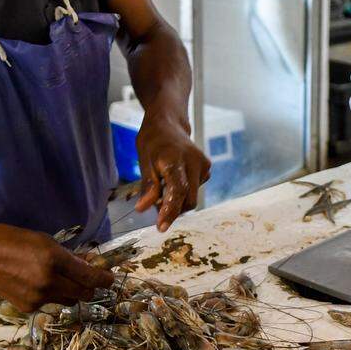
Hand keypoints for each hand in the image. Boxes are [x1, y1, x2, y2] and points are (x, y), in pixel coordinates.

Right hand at [0, 224, 114, 312]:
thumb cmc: (8, 240)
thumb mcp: (42, 240)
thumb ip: (67, 255)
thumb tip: (88, 264)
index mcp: (53, 259)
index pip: (89, 277)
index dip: (104, 280)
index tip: (110, 279)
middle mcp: (48, 281)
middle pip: (83, 293)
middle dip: (90, 288)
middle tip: (91, 280)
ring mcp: (37, 297)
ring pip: (68, 300)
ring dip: (70, 292)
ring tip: (59, 279)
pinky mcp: (27, 307)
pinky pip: (49, 303)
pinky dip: (50, 295)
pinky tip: (36, 284)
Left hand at [134, 112, 210, 230]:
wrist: (169, 123)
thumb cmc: (153, 140)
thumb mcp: (144, 160)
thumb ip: (147, 185)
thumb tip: (143, 209)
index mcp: (176, 159)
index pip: (177, 191)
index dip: (170, 211)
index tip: (160, 227)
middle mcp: (194, 162)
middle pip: (188, 199)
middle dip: (173, 210)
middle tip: (156, 210)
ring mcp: (203, 166)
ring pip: (192, 197)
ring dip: (177, 201)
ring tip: (162, 189)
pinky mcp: (207, 169)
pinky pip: (195, 190)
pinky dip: (183, 193)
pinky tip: (173, 181)